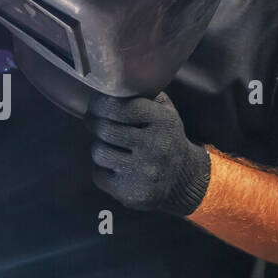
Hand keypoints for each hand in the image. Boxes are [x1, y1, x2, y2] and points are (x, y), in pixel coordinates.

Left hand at [86, 92, 210, 215]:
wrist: (184, 179)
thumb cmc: (166, 137)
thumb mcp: (165, 111)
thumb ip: (143, 95)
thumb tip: (109, 84)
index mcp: (164, 122)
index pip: (121, 107)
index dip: (101, 104)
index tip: (95, 105)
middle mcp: (156, 146)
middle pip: (105, 129)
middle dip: (95, 124)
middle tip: (93, 122)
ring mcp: (144, 172)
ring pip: (99, 152)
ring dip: (100, 147)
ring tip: (109, 146)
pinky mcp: (132, 192)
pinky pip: (98, 175)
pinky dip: (101, 170)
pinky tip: (114, 167)